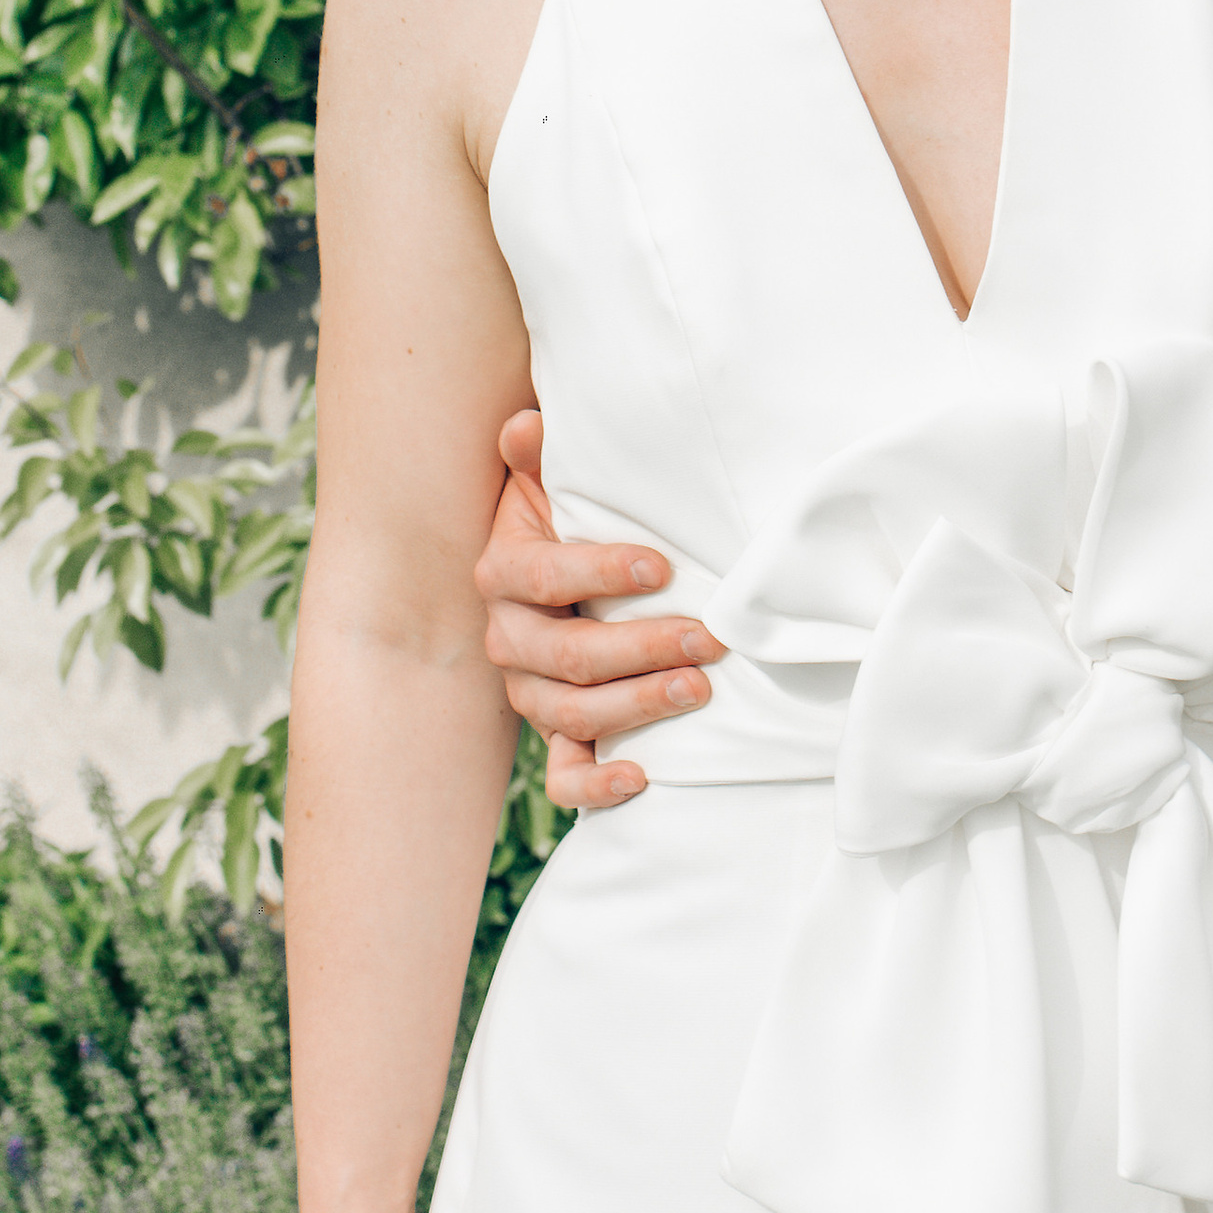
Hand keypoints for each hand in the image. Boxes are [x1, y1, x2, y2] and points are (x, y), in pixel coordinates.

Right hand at [475, 411, 721, 812]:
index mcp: (504, 572)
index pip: (544, 576)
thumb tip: (528, 426)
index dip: (598, 573)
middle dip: (640, 647)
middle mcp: (509, 638)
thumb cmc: (570, 520)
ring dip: (635, 706)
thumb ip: (537, 455)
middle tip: (708, 640)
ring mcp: (529, 693)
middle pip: (565, 655)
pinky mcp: (555, 735)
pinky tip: (642, 777)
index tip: (661, 567)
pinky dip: (596, 786)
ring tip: (698, 690)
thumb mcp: (552, 482)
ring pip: (569, 713)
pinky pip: (564, 776)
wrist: (558, 577)